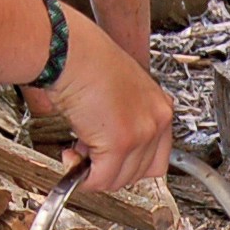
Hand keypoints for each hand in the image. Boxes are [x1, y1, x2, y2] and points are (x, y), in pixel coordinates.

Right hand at [36, 9, 171, 193]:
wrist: (69, 50)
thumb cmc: (85, 61)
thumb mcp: (119, 92)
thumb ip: (124, 121)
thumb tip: (109, 151)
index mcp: (160, 106)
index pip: (158, 158)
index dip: (128, 165)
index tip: (111, 161)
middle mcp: (157, 119)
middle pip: (141, 173)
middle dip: (109, 169)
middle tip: (87, 152)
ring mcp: (141, 132)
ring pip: (119, 180)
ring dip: (94, 172)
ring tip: (77, 149)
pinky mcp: (120, 142)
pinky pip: (101, 179)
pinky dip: (83, 178)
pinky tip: (71, 158)